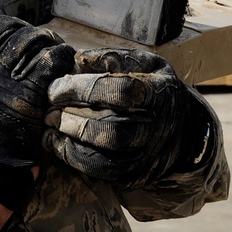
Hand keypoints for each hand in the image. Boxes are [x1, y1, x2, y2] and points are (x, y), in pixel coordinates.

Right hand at [0, 12, 74, 211]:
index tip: (8, 29)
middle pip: (5, 26)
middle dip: (24, 30)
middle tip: (37, 38)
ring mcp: (2, 78)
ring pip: (30, 37)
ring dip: (45, 38)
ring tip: (53, 46)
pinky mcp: (30, 91)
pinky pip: (52, 57)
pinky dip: (62, 54)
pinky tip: (64, 60)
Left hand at [44, 48, 212, 189]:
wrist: (182, 129)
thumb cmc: (153, 88)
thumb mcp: (144, 64)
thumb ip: (112, 58)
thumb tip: (77, 59)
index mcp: (159, 92)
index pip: (122, 91)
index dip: (85, 89)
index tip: (57, 87)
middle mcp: (156, 126)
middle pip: (114, 127)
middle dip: (74, 117)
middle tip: (49, 108)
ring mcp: (147, 154)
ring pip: (107, 154)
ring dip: (71, 139)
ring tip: (50, 124)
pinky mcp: (134, 173)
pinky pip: (102, 172)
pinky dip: (74, 157)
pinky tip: (56, 143)